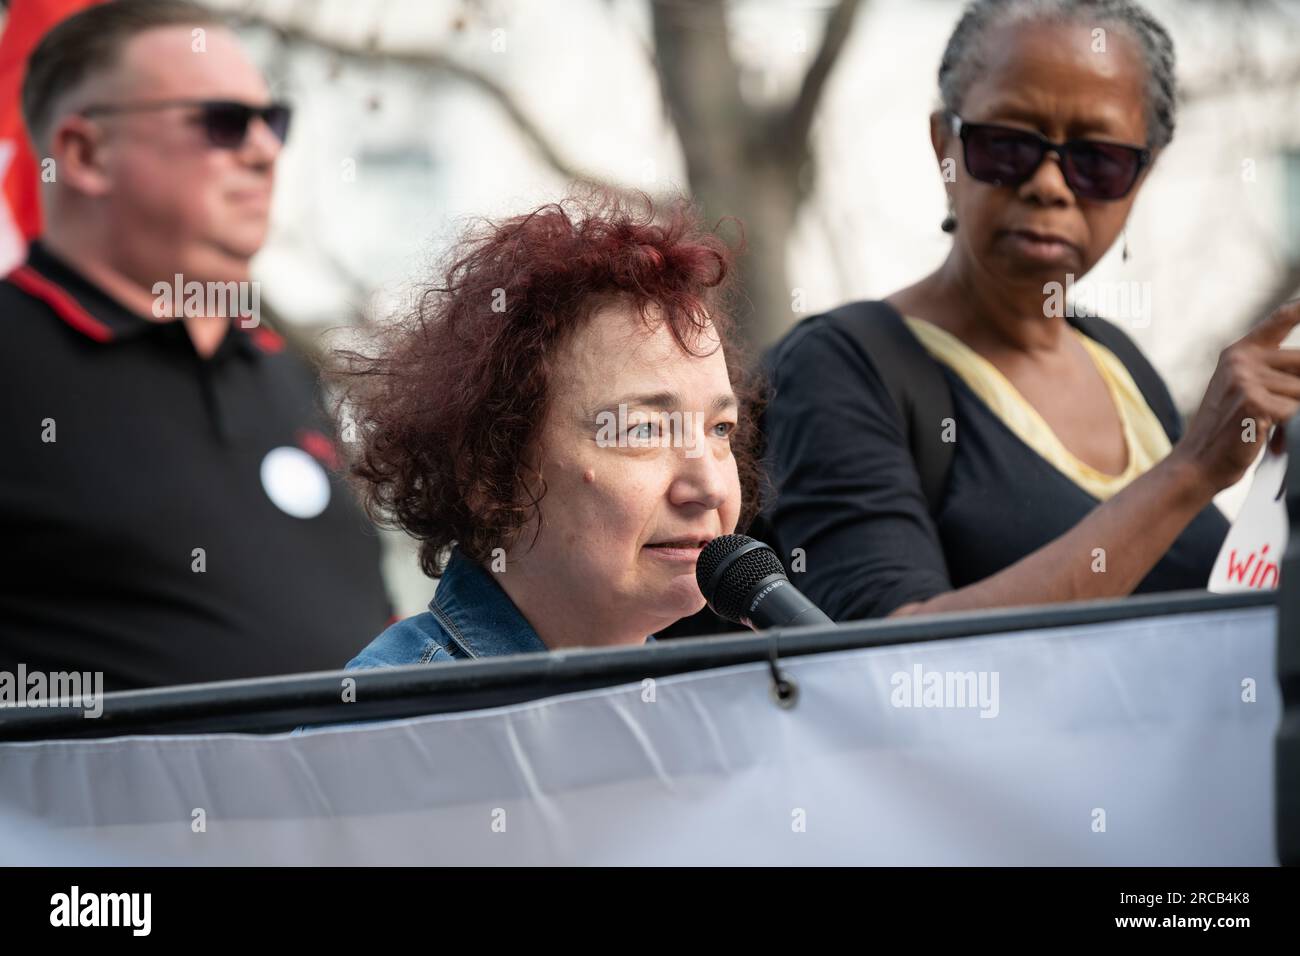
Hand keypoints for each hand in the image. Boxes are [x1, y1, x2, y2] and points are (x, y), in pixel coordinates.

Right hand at [1173, 299, 1299, 492]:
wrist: (1196, 464)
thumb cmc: (1227, 432)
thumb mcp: (1245, 392)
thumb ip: (1275, 375)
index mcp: (1238, 353)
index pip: (1280, 320)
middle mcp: (1241, 360)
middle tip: (1280, 414)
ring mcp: (1245, 379)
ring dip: (1295, 416)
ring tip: (1272, 433)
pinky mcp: (1252, 402)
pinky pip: (1296, 412)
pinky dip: (1289, 430)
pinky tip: (1268, 438)